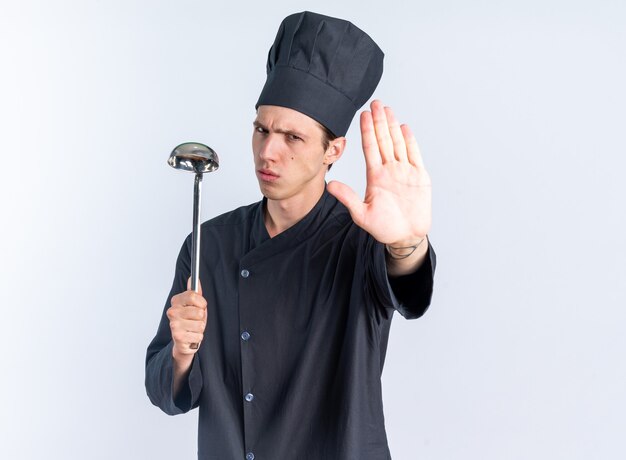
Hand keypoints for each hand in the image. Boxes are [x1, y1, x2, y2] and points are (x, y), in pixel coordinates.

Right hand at [167, 277, 206, 358]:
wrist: (183, 341)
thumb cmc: (190, 321)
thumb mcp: (194, 305)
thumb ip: (195, 292)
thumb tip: (194, 278)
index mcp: (176, 301)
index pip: (193, 295)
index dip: (201, 302)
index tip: (200, 306)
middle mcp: (172, 312)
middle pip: (199, 311)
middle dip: (202, 317)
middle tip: (195, 320)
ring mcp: (174, 325)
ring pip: (201, 324)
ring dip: (200, 328)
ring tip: (193, 328)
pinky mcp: (178, 337)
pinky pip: (199, 335)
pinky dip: (198, 337)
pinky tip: (191, 336)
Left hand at [327, 100, 431, 244]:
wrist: (406, 236)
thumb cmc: (384, 228)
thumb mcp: (362, 215)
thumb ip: (348, 198)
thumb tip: (329, 186)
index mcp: (375, 176)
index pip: (370, 148)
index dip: (367, 131)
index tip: (363, 114)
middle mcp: (389, 170)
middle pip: (383, 140)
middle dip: (379, 121)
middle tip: (375, 103)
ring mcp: (405, 172)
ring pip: (398, 143)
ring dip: (393, 126)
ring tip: (388, 110)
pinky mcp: (419, 177)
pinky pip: (414, 155)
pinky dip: (410, 141)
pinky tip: (404, 128)